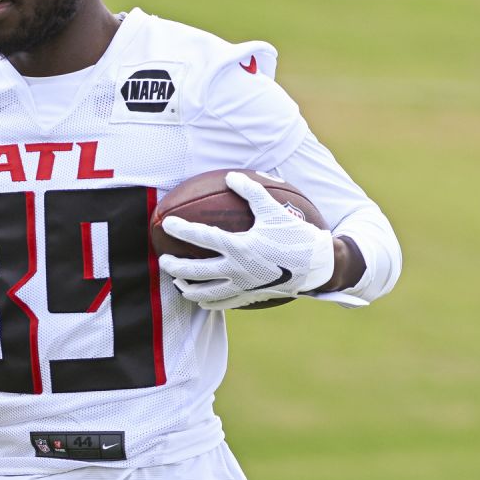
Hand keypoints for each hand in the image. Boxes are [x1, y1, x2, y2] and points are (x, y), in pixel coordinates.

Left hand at [159, 172, 333, 309]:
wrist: (317, 266)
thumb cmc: (295, 235)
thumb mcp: (273, 209)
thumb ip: (250, 191)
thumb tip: (231, 176)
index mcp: (239, 246)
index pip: (202, 237)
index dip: (182, 229)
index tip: (167, 223)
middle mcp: (236, 269)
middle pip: (195, 270)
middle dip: (175, 265)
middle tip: (163, 259)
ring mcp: (241, 286)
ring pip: (205, 292)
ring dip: (187, 287)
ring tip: (177, 282)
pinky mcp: (249, 296)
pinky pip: (222, 303)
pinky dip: (207, 301)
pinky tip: (200, 298)